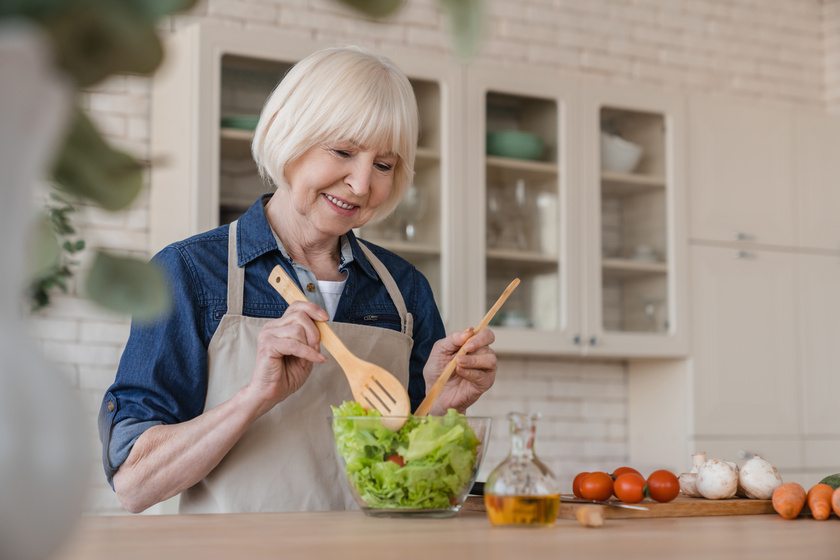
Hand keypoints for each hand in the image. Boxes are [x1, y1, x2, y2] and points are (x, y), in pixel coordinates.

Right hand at [247, 301, 328, 415]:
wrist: (270, 393)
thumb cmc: (285, 375)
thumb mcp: (305, 353)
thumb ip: (311, 339)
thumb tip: (322, 327)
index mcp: (280, 326)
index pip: (296, 306)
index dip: (312, 309)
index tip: (325, 318)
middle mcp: (272, 327)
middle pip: (300, 316)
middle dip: (314, 332)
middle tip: (316, 349)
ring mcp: (268, 334)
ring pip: (298, 329)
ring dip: (309, 346)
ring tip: (306, 360)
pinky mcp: (268, 345)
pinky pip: (295, 344)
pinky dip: (308, 353)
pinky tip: (314, 360)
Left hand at [423, 327, 496, 414]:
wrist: (435, 393)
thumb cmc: (438, 370)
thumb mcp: (440, 350)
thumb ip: (453, 339)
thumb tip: (469, 331)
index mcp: (473, 345)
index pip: (485, 334)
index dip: (479, 335)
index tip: (466, 342)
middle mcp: (482, 355)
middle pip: (490, 343)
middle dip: (478, 343)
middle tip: (465, 349)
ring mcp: (485, 370)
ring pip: (490, 360)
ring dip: (473, 360)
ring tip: (458, 364)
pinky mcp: (484, 384)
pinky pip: (483, 376)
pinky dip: (470, 373)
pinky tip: (460, 372)